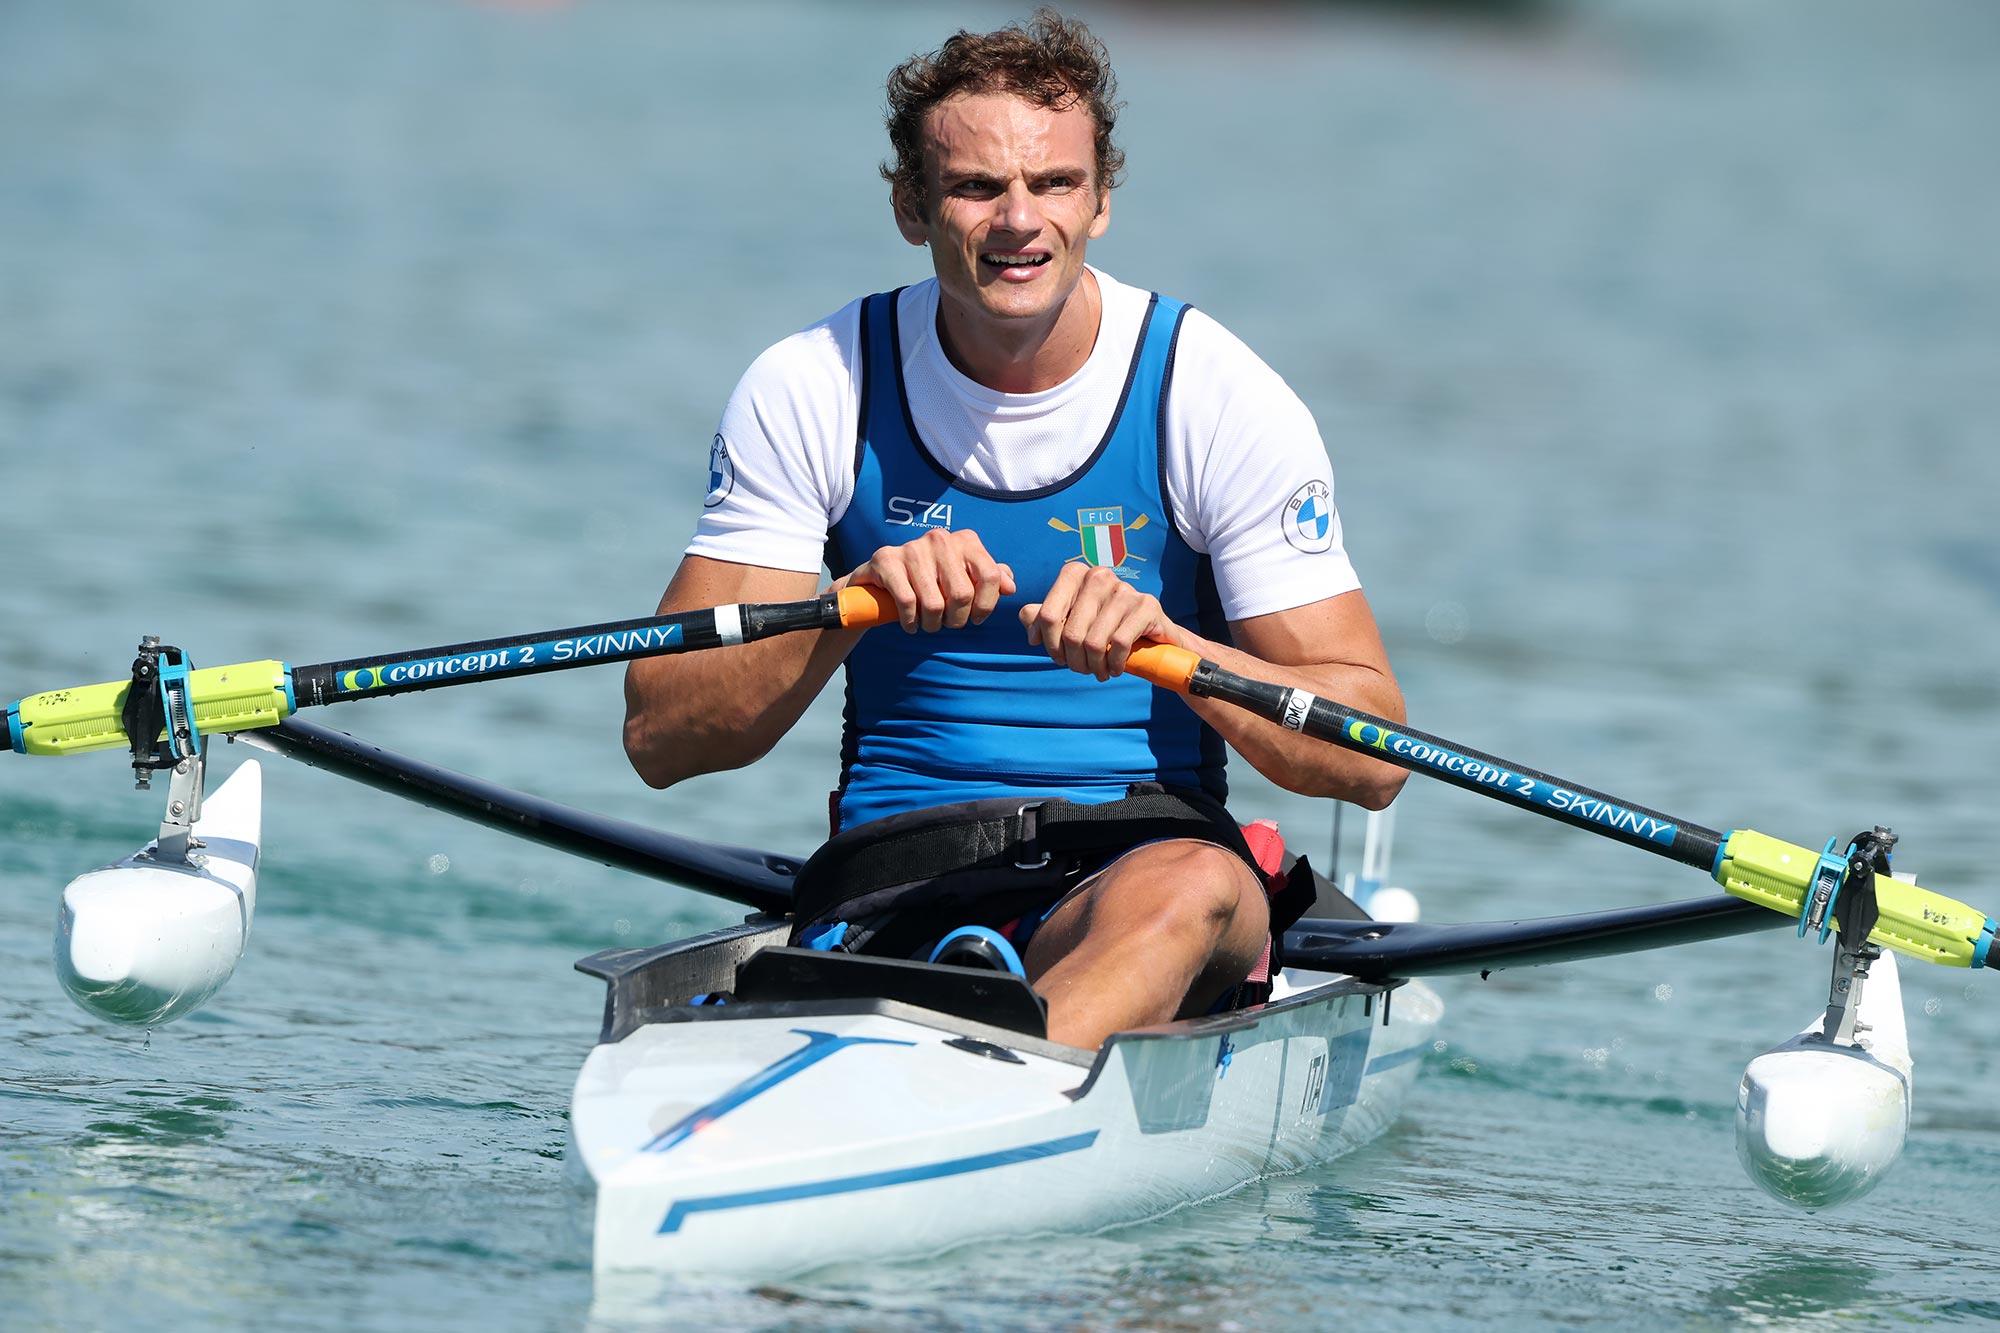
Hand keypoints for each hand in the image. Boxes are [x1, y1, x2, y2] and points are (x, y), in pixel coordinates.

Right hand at [840, 529, 1015, 632]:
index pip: (990, 576)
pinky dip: (910, 622)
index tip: (976, 618)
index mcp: (965, 540)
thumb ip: (991, 578)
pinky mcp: (886, 560)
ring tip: (928, 624)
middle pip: (962, 595)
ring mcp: (912, 548)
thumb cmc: (932, 578)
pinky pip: (907, 603)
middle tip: (948, 624)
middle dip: (956, 620)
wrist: (881, 575)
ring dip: (932, 624)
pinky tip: (910, 624)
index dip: (986, 606)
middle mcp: (940, 538)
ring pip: (934, 604)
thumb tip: (1010, 587)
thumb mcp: (964, 576)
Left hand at [1019, 564, 1189, 680]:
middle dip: (1074, 661)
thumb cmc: (1104, 626)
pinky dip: (1115, 664)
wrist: (1152, 631)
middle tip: (1082, 670)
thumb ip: (1045, 619)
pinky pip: (1119, 644)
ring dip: (1094, 666)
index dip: (1050, 644)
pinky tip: (1115, 668)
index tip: (1059, 658)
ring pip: (1094, 642)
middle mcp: (1098, 575)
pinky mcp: (1146, 605)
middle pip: (1071, 633)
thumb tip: (1032, 634)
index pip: (1047, 615)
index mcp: (1075, 574)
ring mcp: (1124, 589)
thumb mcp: (1071, 621)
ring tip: (1099, 672)